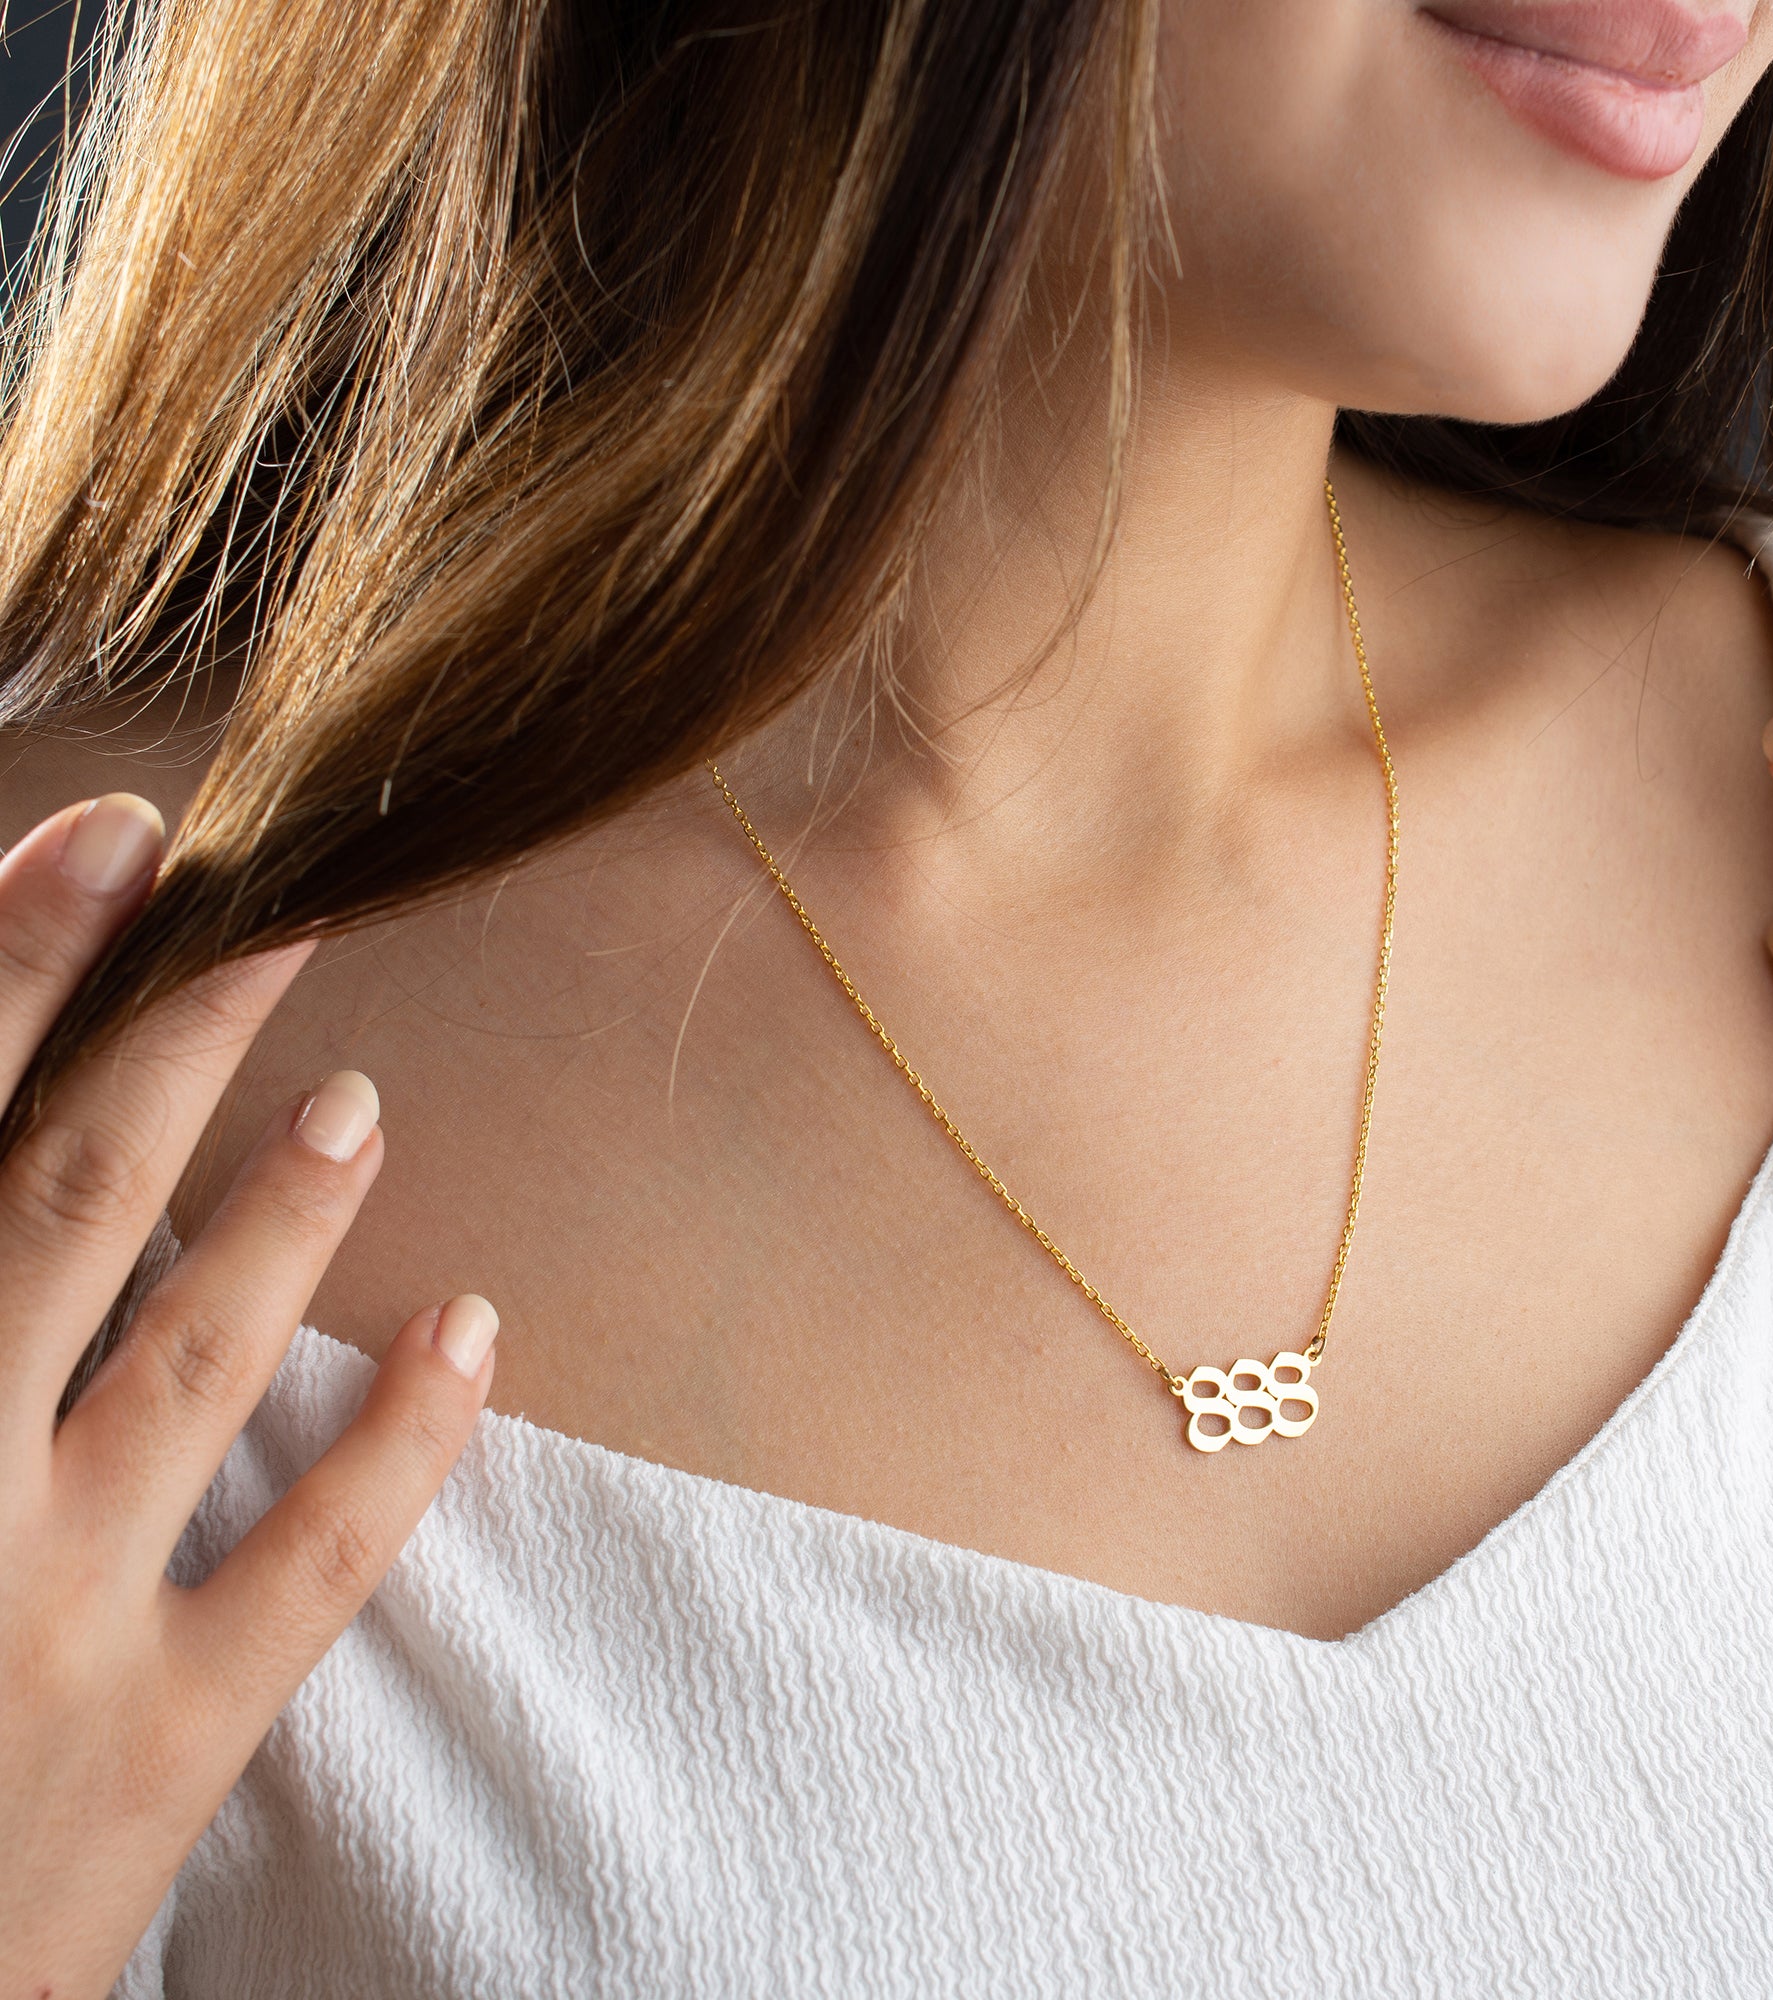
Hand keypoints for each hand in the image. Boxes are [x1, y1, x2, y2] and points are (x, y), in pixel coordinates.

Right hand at [0, 796, 497, 1999]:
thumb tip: (8, 1186)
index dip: (12, 980)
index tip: (106, 844)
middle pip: (60, 1209)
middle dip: (165, 1030)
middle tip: (272, 891)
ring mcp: (47, 1620)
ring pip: (189, 1360)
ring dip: (279, 1209)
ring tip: (357, 1094)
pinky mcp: (157, 1742)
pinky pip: (313, 1561)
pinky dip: (402, 1438)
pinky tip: (473, 1327)